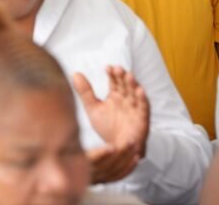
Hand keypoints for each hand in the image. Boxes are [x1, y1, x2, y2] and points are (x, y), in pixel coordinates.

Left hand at [73, 66, 149, 183]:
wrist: (116, 150)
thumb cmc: (107, 128)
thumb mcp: (93, 109)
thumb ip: (85, 92)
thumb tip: (75, 73)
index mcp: (115, 96)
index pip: (114, 81)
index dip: (112, 74)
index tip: (107, 68)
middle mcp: (126, 99)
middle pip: (125, 85)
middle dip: (122, 76)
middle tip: (118, 68)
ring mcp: (135, 108)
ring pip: (135, 93)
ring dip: (133, 84)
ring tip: (129, 76)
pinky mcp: (142, 119)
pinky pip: (144, 108)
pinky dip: (143, 99)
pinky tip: (140, 91)